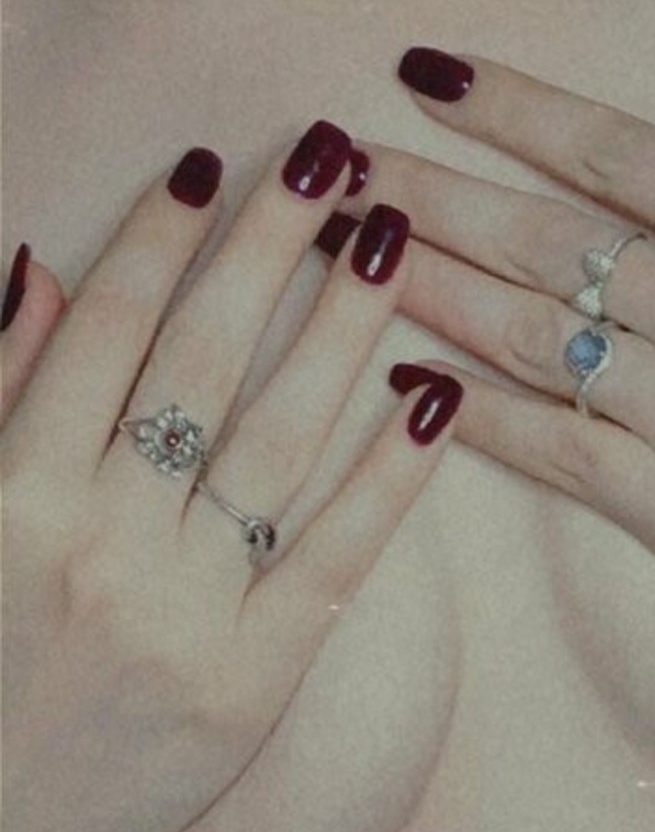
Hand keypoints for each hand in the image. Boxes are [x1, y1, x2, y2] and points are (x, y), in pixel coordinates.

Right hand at [1, 129, 461, 831]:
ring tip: (395, 240)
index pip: (101, 337)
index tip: (210, 165)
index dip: (157, 240)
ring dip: (341, 331)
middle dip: (268, 249)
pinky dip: (390, 477)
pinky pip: (335, 558)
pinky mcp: (256, 677)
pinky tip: (435, 396)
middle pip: (200, 364)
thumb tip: (40, 265)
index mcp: (17, 496)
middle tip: (332, 154)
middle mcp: (105, 543)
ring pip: (279, 443)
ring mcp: (188, 613)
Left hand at [327, 50, 654, 683]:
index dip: (504, 107)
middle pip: (536, 237)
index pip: (604, 147)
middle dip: (427, 195)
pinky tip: (408, 389)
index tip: (425, 77)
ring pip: (525, 339)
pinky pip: (553, 453)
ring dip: (426, 293)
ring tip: (349, 260)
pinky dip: (474, 420)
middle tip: (337, 166)